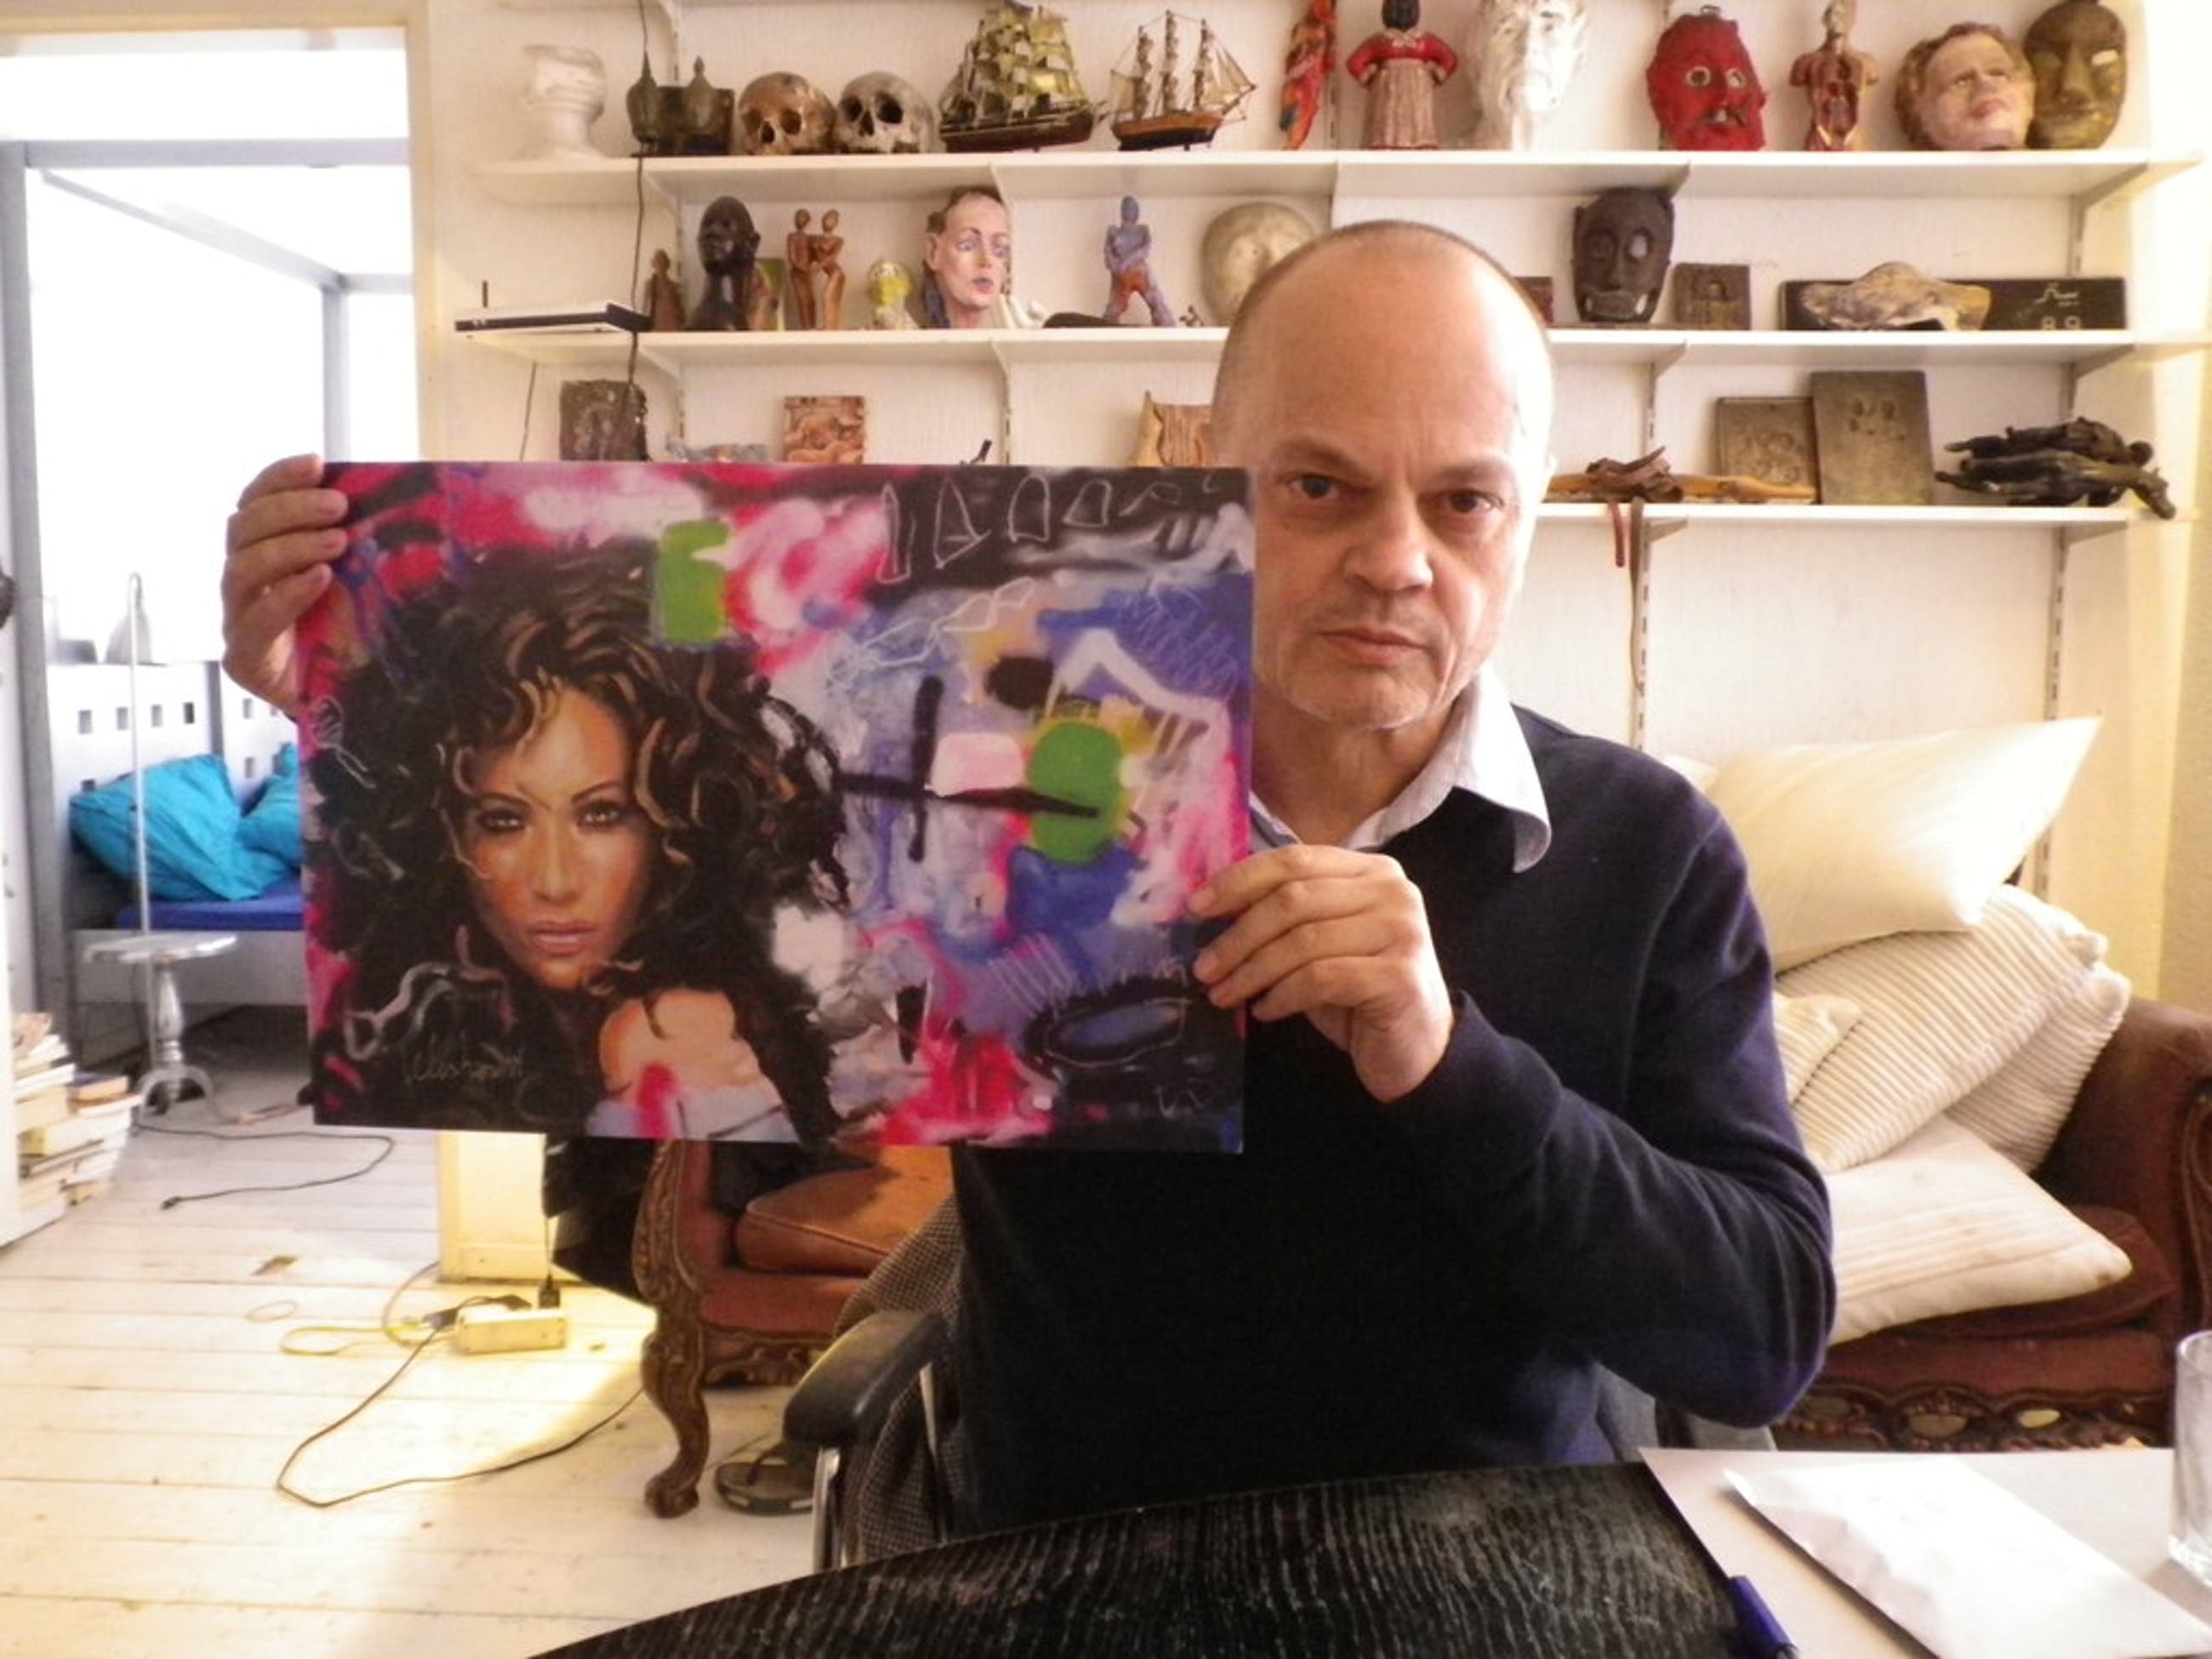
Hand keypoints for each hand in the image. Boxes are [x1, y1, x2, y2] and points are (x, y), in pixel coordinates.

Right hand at [221, 453, 346, 714]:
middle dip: (289, 509)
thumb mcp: (361, 583)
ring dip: (290, 547)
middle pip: (242, 530)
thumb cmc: (353, 637)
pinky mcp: (244, 659)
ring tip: (337, 542)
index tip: (317, 462)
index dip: (279, 479)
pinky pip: (253, 621)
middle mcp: (244, 583)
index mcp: (264, 553)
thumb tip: (399, 497)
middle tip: (338, 507)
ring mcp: (238, 620)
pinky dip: (286, 595)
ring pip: (241, 569)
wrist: (351, 707)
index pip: (255, 503)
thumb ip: (362, 545)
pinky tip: (319, 580)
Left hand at [1190, 845, 1452, 1102]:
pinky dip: (1282, 995)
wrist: (1416, 1049)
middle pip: (1293, 900)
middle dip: (1239, 935)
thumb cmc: (1357, 993)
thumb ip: (1284, 916)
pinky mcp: (1399, 975)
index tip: (1197, 907)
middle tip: (1204, 968)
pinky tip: (1264, 1011)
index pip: (1294, 859)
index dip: (1240, 880)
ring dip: (1252, 971)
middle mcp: (1393, 890)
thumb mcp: (1318, 944)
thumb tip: (1210, 905)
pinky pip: (1320, 978)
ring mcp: (1401, 930)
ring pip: (1303, 941)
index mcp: (1371, 869)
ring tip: (1223, 995)